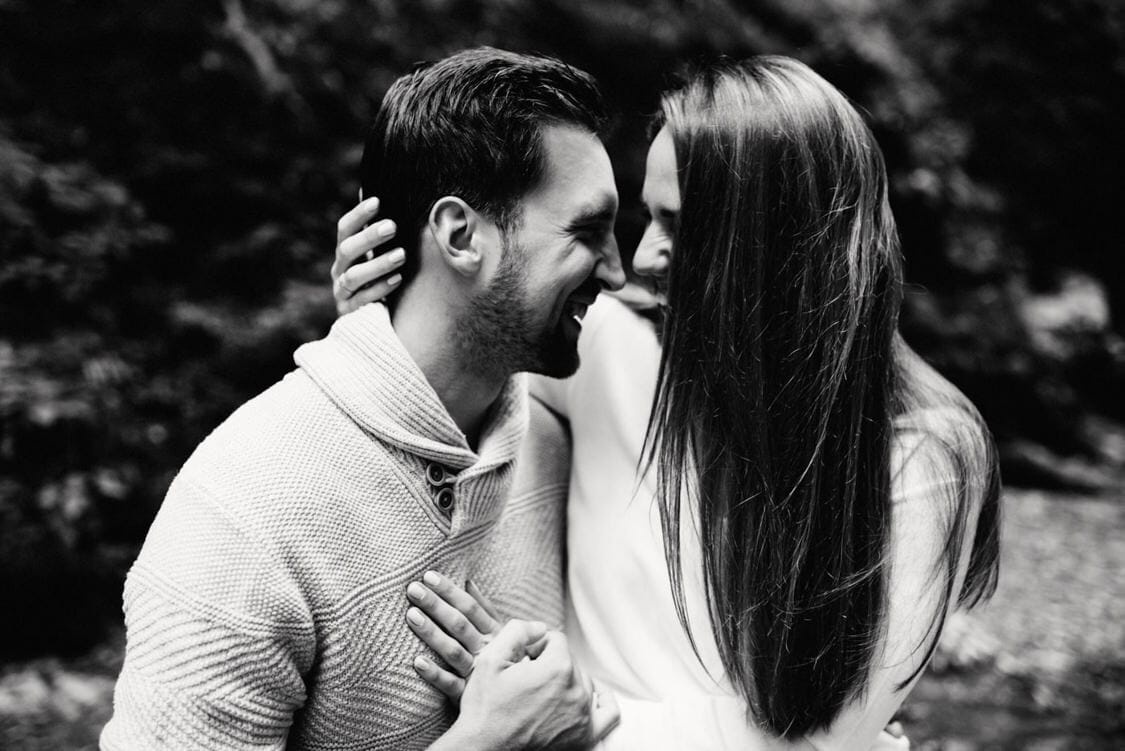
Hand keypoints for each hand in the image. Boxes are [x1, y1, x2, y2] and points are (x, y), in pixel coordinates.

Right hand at [331, 196, 404, 315]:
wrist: (369, 317)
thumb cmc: (376, 277)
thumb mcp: (376, 253)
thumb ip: (377, 230)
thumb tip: (378, 192)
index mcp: (345, 251)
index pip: (345, 229)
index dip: (359, 215)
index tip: (377, 201)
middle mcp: (340, 269)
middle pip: (347, 249)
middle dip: (369, 237)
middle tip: (393, 226)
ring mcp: (342, 291)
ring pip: (354, 276)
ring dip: (378, 264)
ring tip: (401, 254)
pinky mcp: (350, 312)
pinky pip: (362, 300)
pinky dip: (380, 289)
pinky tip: (398, 279)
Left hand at [406, 572, 503, 698]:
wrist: (522, 696)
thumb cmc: (510, 659)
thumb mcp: (502, 631)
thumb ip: (485, 608)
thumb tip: (468, 582)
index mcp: (494, 632)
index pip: (470, 607)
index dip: (450, 591)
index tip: (430, 575)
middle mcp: (486, 650)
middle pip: (459, 624)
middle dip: (436, 605)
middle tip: (414, 588)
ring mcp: (476, 673)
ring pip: (452, 651)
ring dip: (432, 633)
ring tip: (411, 615)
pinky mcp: (467, 695)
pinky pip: (450, 684)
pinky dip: (435, 674)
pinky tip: (417, 661)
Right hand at [432, 620, 613, 750]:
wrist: (483, 750)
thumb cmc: (484, 708)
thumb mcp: (490, 659)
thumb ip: (517, 631)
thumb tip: (540, 627)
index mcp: (557, 668)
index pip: (556, 639)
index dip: (535, 645)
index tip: (521, 659)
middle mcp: (576, 691)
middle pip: (569, 660)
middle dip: (549, 662)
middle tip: (526, 678)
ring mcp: (583, 716)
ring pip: (583, 681)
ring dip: (565, 680)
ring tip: (541, 691)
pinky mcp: (584, 736)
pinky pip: (608, 713)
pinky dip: (602, 701)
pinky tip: (587, 696)